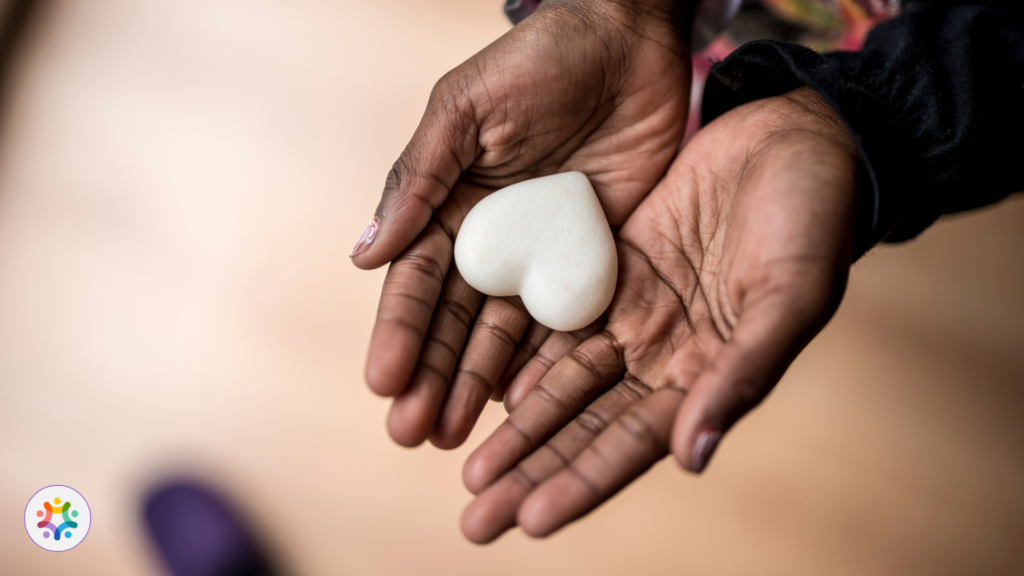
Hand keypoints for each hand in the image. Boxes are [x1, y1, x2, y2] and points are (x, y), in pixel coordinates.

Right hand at [355, 0, 694, 448]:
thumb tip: (364, 255)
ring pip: (505, 334)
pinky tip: (524, 404)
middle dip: (432, 376)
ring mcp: (542, 255)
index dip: (399, 332)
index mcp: (449, 205)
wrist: (629, 39)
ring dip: (477, 384)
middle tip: (414, 434)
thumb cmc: (538, 61)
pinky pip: (568, 319)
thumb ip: (419, 179)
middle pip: (454, 322)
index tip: (383, 384)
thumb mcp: (465, 111)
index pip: (417, 281)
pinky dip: (546, 362)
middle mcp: (491, 240)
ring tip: (456, 437)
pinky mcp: (593, 260)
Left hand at [460, 87, 860, 541]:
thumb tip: (690, 457)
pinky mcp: (610, 267)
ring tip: (468, 471)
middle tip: (475, 518)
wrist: (794, 138)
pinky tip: (484, 385)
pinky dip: (522, 353)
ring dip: (517, 427)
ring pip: (563, 381)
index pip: (634, 442)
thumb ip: (742, 375)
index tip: (531, 521)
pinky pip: (556, 318)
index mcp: (708, 373)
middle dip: (533, 471)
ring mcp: (633, 314)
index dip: (583, 481)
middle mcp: (663, 355)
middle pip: (585, 425)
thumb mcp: (788, 296)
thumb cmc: (812, 219)